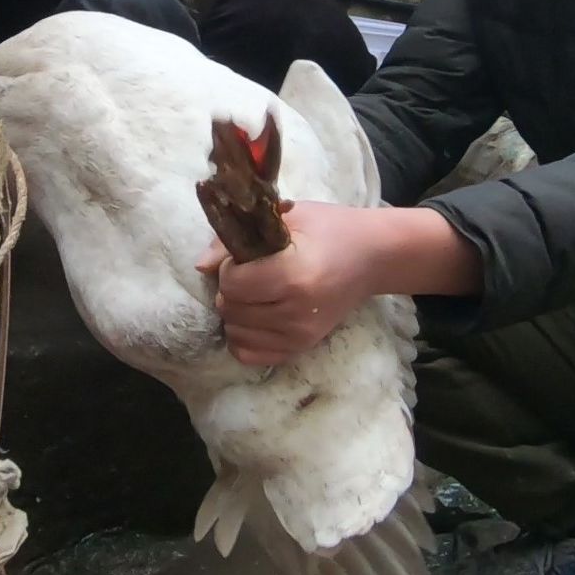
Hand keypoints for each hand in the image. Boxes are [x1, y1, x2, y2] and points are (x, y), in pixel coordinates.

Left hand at [203, 203, 482, 366]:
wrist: (373, 257)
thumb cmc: (331, 229)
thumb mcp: (287, 219)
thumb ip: (238, 240)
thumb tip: (200, 266)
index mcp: (293, 275)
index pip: (232, 284)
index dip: (229, 268)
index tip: (243, 257)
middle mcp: (296, 312)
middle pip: (230, 309)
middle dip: (230, 290)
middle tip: (249, 274)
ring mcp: (300, 336)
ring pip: (236, 333)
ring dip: (236, 313)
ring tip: (256, 293)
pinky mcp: (302, 348)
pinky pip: (251, 355)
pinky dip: (245, 338)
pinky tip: (256, 317)